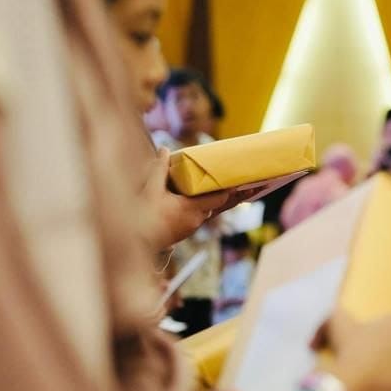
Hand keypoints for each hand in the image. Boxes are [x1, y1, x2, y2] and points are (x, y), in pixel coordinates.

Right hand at [142, 149, 258, 247]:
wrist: (135, 242)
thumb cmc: (142, 216)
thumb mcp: (150, 189)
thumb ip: (159, 168)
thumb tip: (165, 149)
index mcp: (192, 209)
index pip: (220, 198)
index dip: (233, 189)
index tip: (246, 181)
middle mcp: (196, 220)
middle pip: (221, 205)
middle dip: (236, 196)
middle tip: (256, 186)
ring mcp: (191, 227)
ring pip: (211, 211)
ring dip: (222, 201)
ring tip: (239, 191)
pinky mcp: (185, 230)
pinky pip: (202, 216)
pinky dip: (209, 206)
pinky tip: (209, 199)